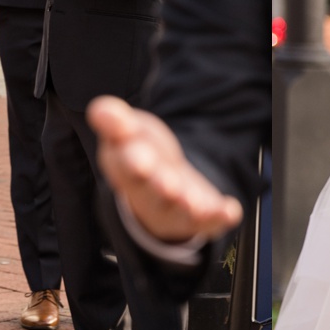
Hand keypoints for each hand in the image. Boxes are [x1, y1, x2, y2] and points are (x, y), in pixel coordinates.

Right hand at [88, 96, 241, 245]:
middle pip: (153, 192)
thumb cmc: (141, 152)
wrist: (160, 182)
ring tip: (196, 204)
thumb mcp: (127, 131)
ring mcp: (175, 207)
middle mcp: (149, 192)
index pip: (125, 165)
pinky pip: (210, 220)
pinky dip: (220, 217)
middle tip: (169, 185)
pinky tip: (231, 211)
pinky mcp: (199, 216)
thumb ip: (115, 122)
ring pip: (180, 211)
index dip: (132, 162)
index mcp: (125, 168)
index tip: (140, 159)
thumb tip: (99, 108)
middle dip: (162, 187)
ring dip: (189, 207)